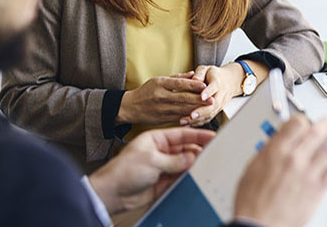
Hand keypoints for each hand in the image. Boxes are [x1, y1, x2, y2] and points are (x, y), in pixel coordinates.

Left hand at [86, 127, 216, 215]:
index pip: (182, 134)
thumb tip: (192, 157)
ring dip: (194, 164)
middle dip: (198, 150)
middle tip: (212, 153)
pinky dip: (188, 177)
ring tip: (206, 165)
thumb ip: (175, 160)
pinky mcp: (163, 181)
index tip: (212, 136)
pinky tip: (196, 176)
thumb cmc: (124, 171)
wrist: (113, 193)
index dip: (198, 135)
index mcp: (156, 139)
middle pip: (185, 148)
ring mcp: (163, 166)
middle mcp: (160, 151)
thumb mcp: (152, 160)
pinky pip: (181, 177)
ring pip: (185, 163)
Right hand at [118, 76, 208, 124]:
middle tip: (212, 99)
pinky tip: (199, 115)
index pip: (178, 84)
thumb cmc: (146, 92)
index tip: (204, 85)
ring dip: (197, 108)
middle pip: (183, 98)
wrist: (131, 107)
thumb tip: (193, 73)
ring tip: (209, 107)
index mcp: (159, 84)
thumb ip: (176, 78)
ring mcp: (162, 109)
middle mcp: (161, 96)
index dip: (192, 84)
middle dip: (199, 99)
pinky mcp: (163, 119)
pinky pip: (179, 117)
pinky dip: (189, 116)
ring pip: (183, 109)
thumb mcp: (158, 80)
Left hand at [183, 63, 245, 125]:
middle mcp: (220, 96)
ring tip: (184, 121)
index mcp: (218, 83)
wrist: (229, 82)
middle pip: (213, 105)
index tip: (201, 97)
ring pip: (210, 114)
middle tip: (191, 115)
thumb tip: (194, 79)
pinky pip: (208, 118)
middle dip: (202, 111)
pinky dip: (198, 123)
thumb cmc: (213, 75)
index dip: (208, 92)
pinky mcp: (216, 111)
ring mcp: (219, 105)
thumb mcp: (207, 69)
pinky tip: (187, 125)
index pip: (214, 88)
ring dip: (198, 119)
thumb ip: (200, 73)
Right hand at [231, 115, 326, 226]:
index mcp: (276, 151)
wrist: (259, 224)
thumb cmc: (252, 202)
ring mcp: (308, 173)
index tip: (305, 119)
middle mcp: (295, 159)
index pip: (296, 124)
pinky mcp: (317, 189)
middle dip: (325, 124)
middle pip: (316, 133)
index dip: (303, 119)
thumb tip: (277, 143)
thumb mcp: (252, 168)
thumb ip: (268, 152)